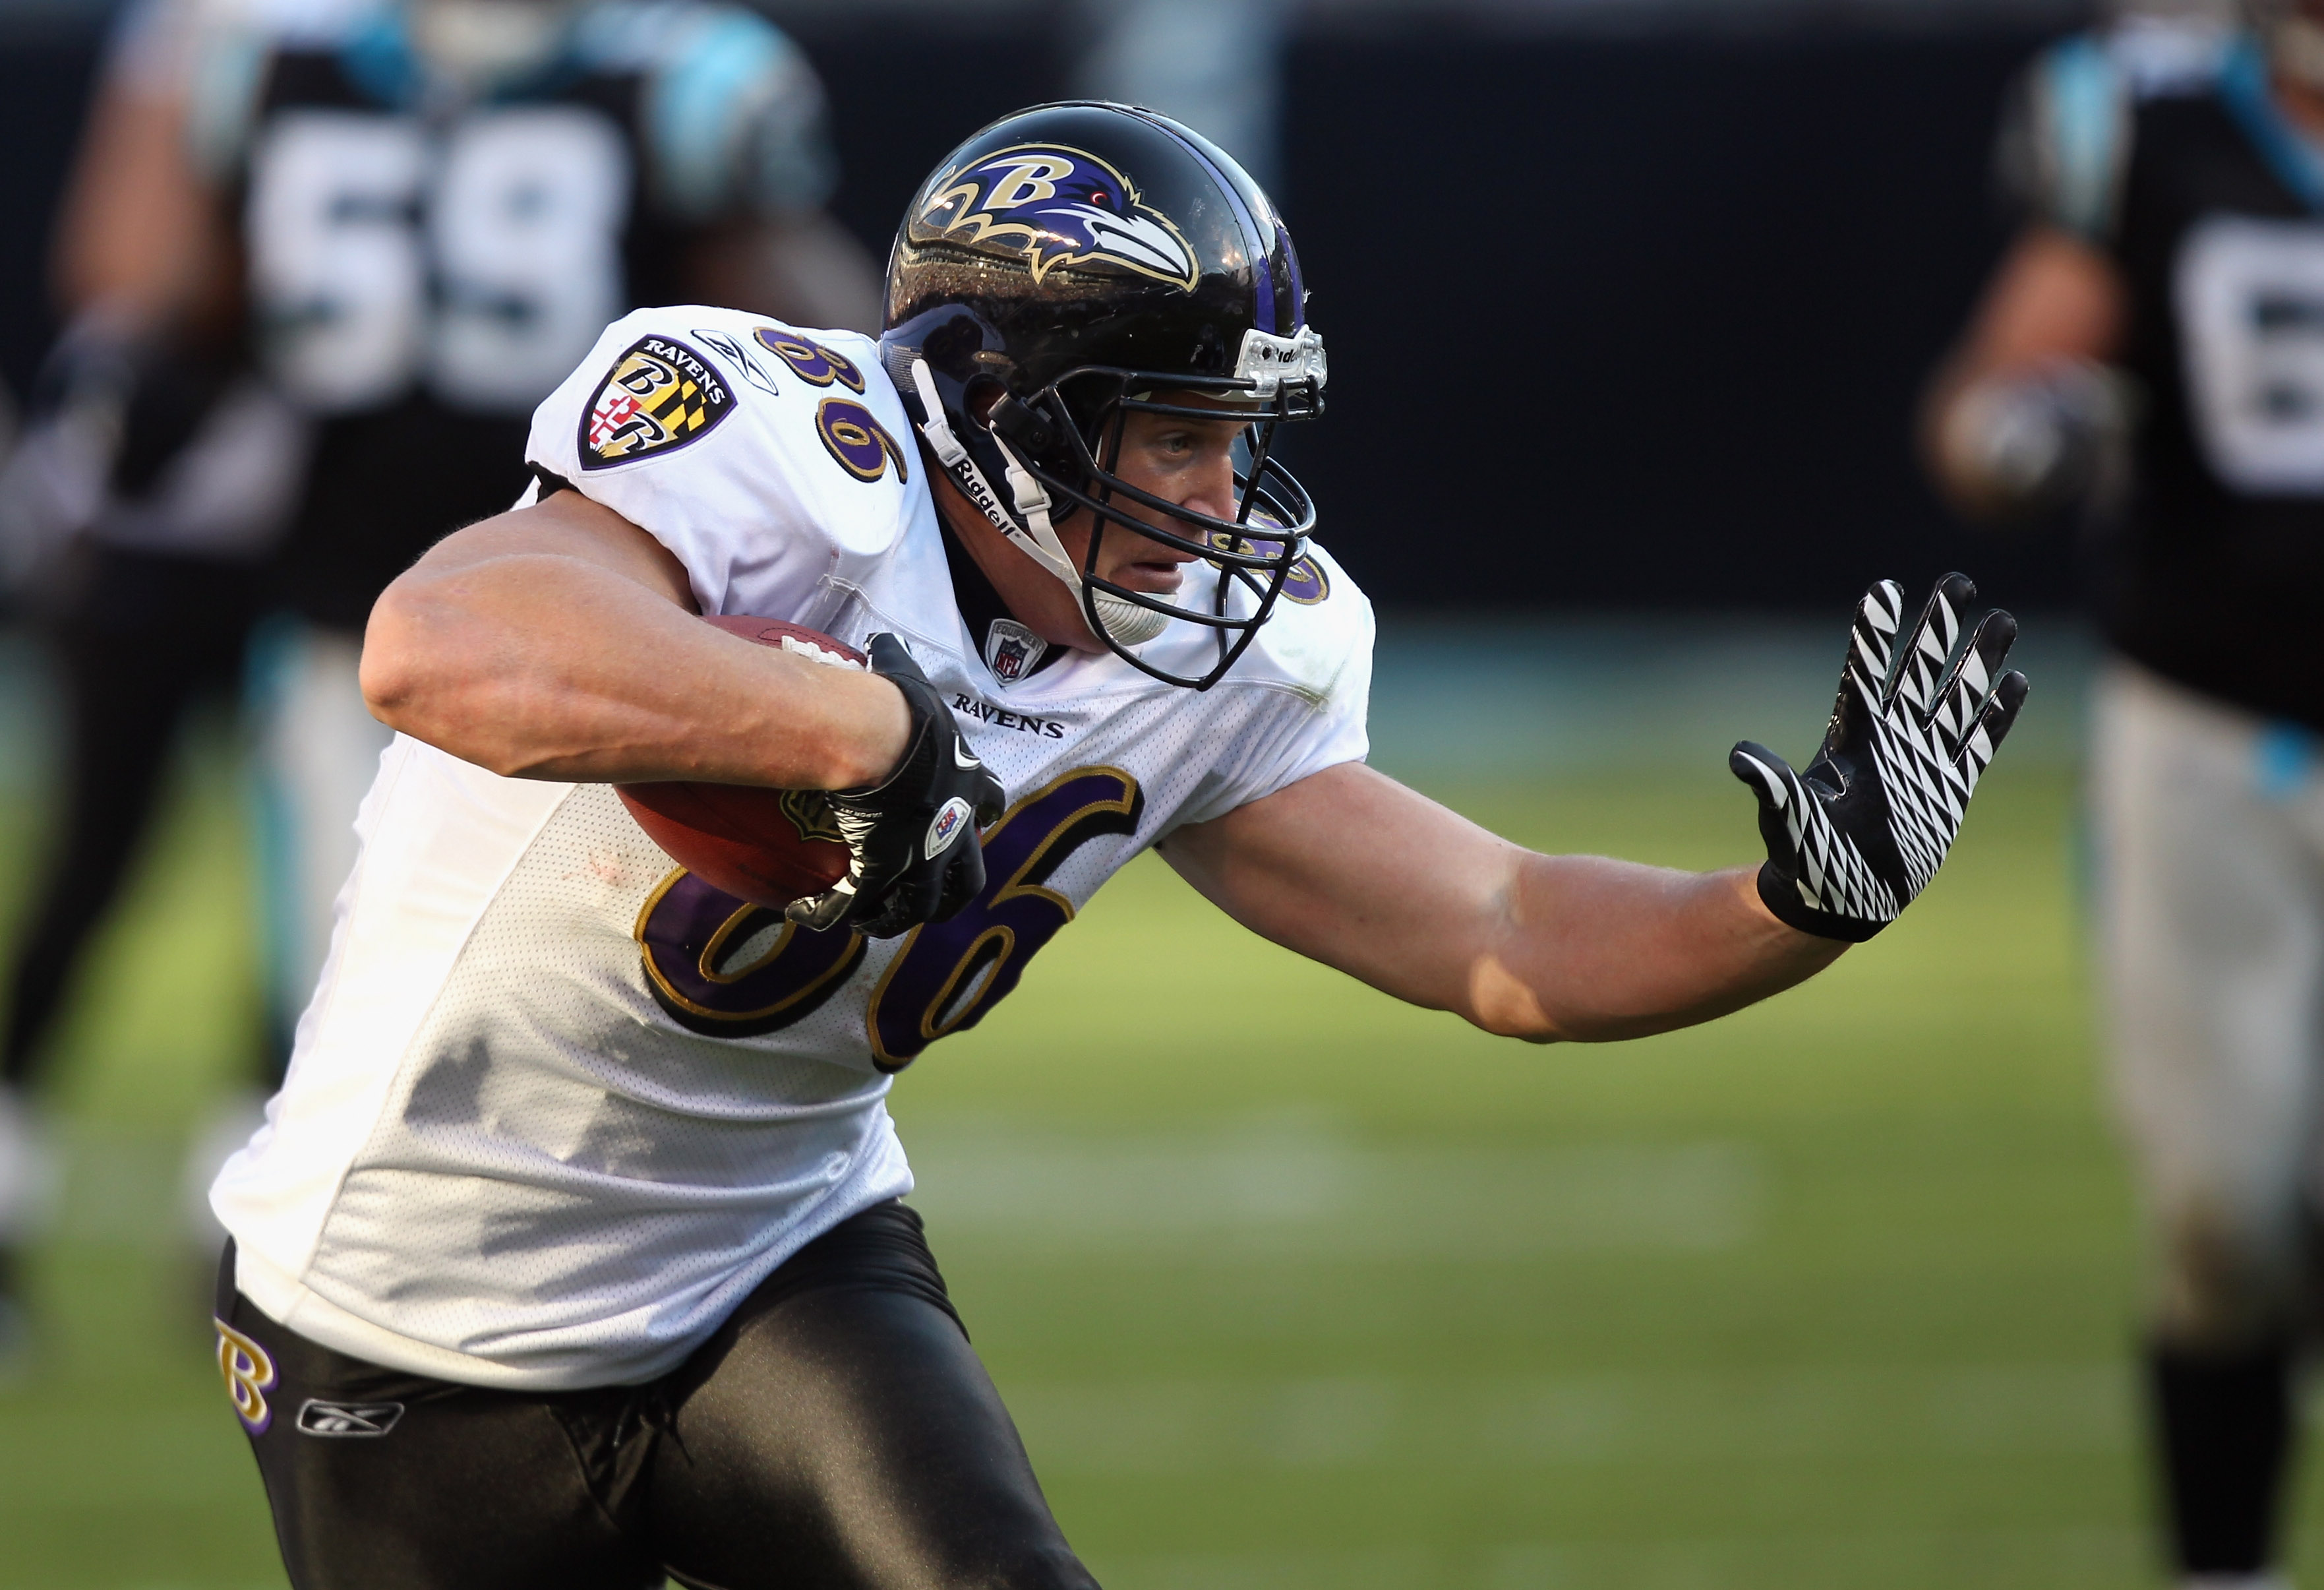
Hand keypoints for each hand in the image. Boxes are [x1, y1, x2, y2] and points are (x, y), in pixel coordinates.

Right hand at [785, 634, 1006, 938]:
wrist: (880, 739)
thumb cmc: (900, 705)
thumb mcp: (907, 681)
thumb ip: (897, 664)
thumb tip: (880, 643)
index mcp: (967, 784)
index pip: (988, 802)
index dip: (982, 812)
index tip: (975, 819)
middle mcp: (954, 830)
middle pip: (968, 878)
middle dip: (951, 891)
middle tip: (928, 895)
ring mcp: (923, 858)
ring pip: (919, 906)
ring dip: (896, 916)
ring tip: (871, 920)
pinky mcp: (883, 872)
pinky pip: (856, 904)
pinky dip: (831, 913)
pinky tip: (809, 915)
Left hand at [1729, 573, 2027, 941]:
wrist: (1839, 899)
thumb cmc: (1805, 859)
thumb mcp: (1787, 819)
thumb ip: (1772, 787)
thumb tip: (1740, 757)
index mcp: (1850, 739)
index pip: (1864, 673)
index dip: (1875, 633)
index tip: (1885, 588)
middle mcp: (1890, 739)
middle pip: (1919, 671)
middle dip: (1938, 628)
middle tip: (1958, 580)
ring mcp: (1923, 759)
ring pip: (1957, 697)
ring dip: (1980, 660)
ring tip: (2002, 618)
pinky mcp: (1950, 788)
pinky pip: (1980, 743)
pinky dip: (1998, 715)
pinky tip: (2017, 682)